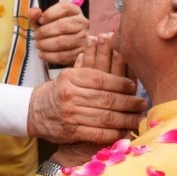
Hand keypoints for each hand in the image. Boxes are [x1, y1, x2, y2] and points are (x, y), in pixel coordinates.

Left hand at [29, 1, 88, 65]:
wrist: (66, 47)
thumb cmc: (53, 30)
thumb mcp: (44, 21)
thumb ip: (36, 15)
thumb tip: (34, 12)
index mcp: (75, 11)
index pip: (65, 7)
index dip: (50, 14)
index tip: (40, 21)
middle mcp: (82, 22)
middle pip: (62, 25)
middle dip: (45, 31)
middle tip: (36, 36)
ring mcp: (84, 38)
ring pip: (63, 41)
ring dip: (46, 44)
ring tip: (38, 44)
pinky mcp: (81, 53)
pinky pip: (63, 56)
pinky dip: (49, 56)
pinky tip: (42, 54)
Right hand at [49, 33, 133, 165]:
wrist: (34, 111)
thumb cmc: (59, 89)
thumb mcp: (70, 73)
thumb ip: (89, 63)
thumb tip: (108, 42)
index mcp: (72, 77)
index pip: (101, 79)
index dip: (120, 83)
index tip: (133, 86)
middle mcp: (70, 94)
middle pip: (106, 98)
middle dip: (128, 102)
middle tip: (142, 103)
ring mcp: (70, 114)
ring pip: (104, 117)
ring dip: (125, 119)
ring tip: (138, 118)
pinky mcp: (71, 131)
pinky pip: (97, 133)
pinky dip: (113, 133)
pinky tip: (124, 131)